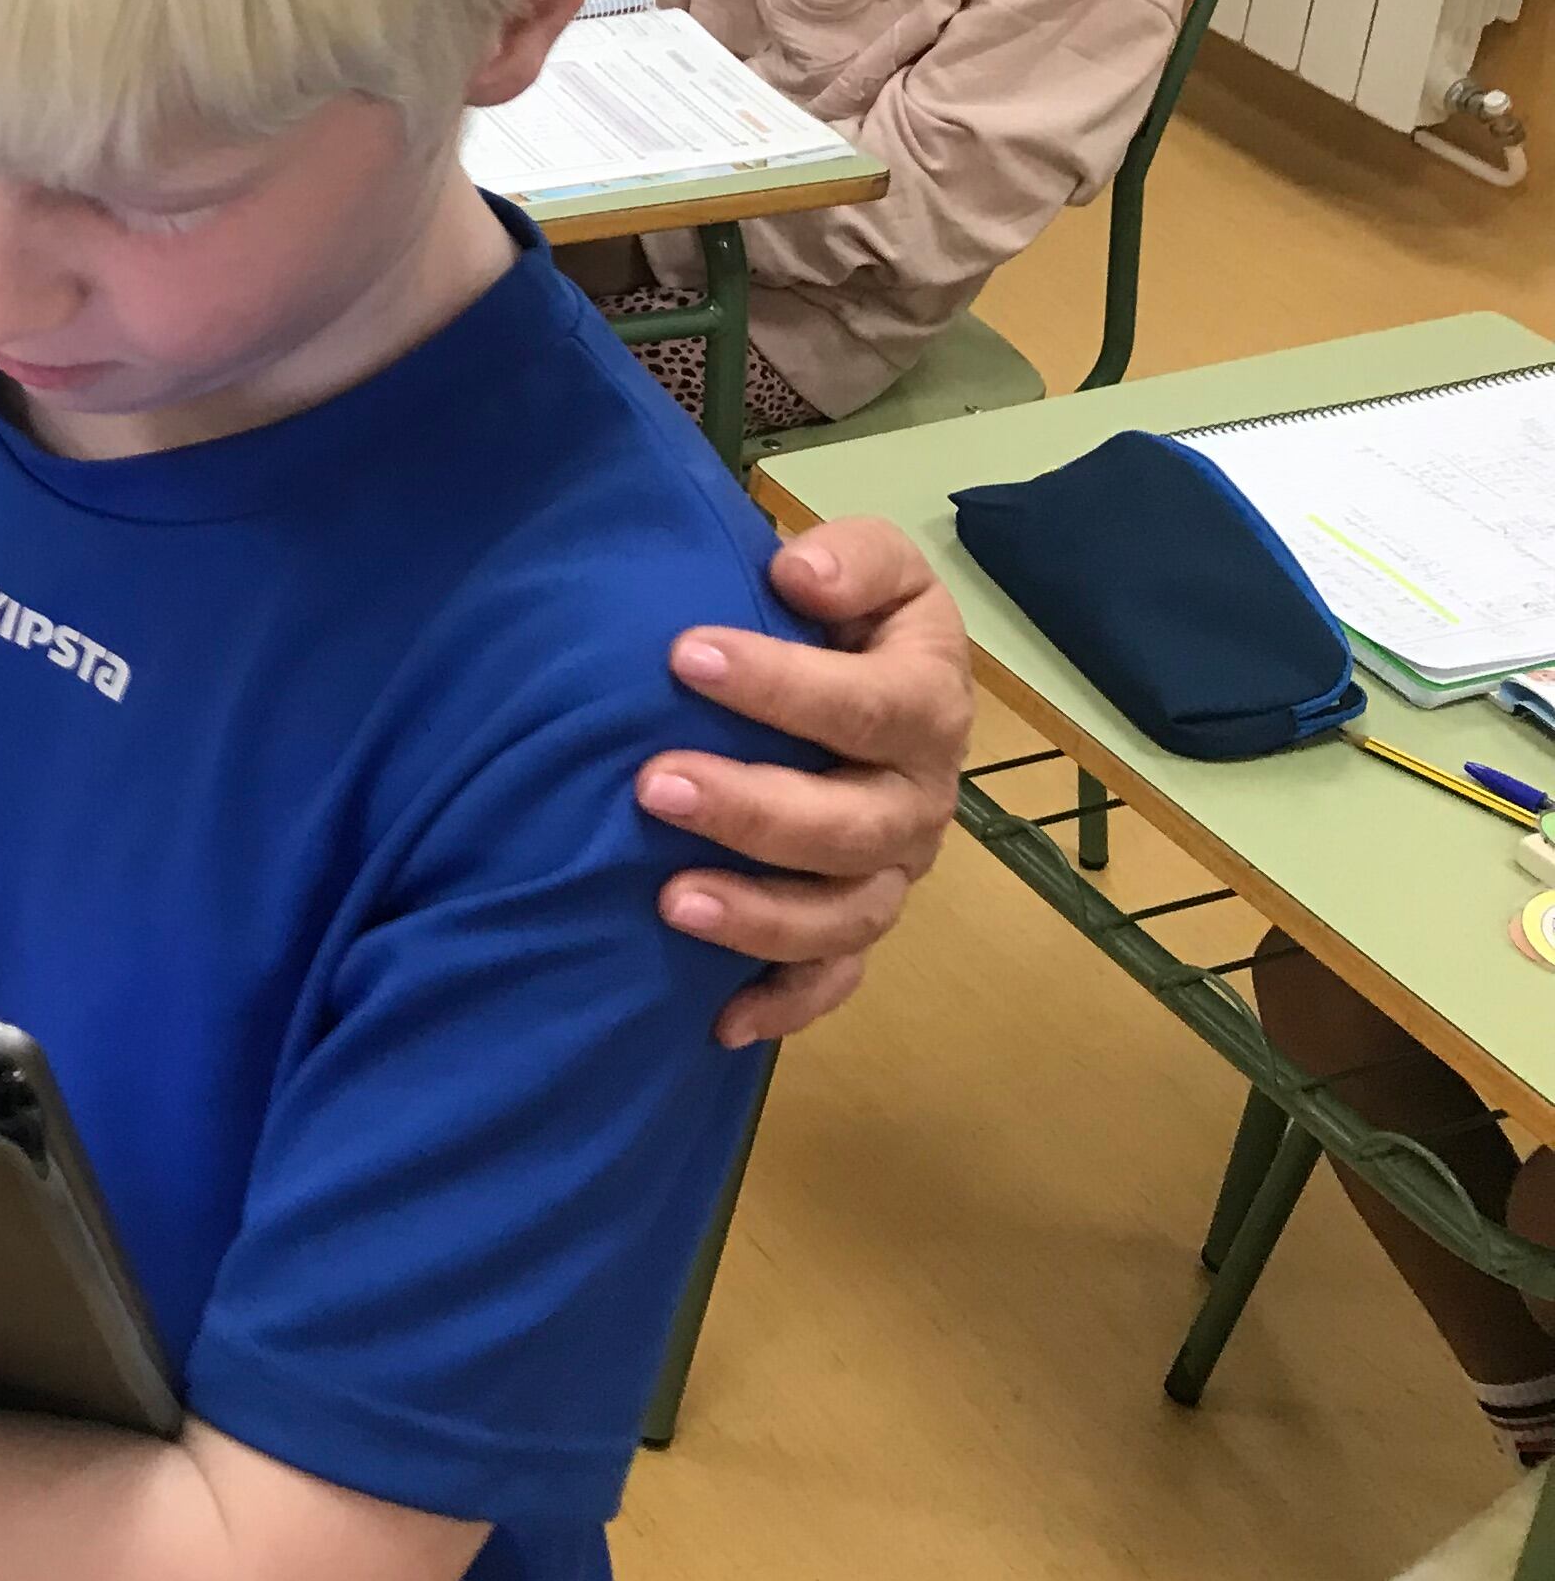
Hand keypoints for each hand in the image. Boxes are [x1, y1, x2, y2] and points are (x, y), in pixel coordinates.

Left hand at [639, 516, 970, 1049]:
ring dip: (760, 915)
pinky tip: (718, 1020)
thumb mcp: (863, 568)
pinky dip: (783, 1004)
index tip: (684, 656)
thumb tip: (802, 577)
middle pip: (854, 824)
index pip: (870, 703)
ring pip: (845, 915)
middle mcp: (920, 797)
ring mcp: (890, 871)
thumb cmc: (841, 620)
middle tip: (653, 785)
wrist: (854, 681)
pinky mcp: (855, 925)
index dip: (782, 684)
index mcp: (927, 702)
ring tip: (670, 901)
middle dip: (752, 809)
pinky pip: (834, 981)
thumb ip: (850, 560)